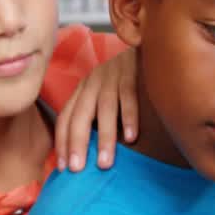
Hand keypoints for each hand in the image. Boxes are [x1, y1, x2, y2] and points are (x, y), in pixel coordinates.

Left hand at [55, 47, 138, 171]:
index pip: (66, 117)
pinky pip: (128, 96)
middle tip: (78, 169)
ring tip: (104, 163)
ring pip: (103, 109)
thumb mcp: (109, 94)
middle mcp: (93, 81)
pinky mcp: (131, 70)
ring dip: (103, 138)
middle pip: (79, 115)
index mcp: (84, 89)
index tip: (65, 167)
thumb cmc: (131, 79)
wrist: (151, 44)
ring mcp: (112, 75)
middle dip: (76, 143)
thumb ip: (99, 115)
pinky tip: (131, 138)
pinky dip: (129, 117)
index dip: (63, 141)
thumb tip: (93, 151)